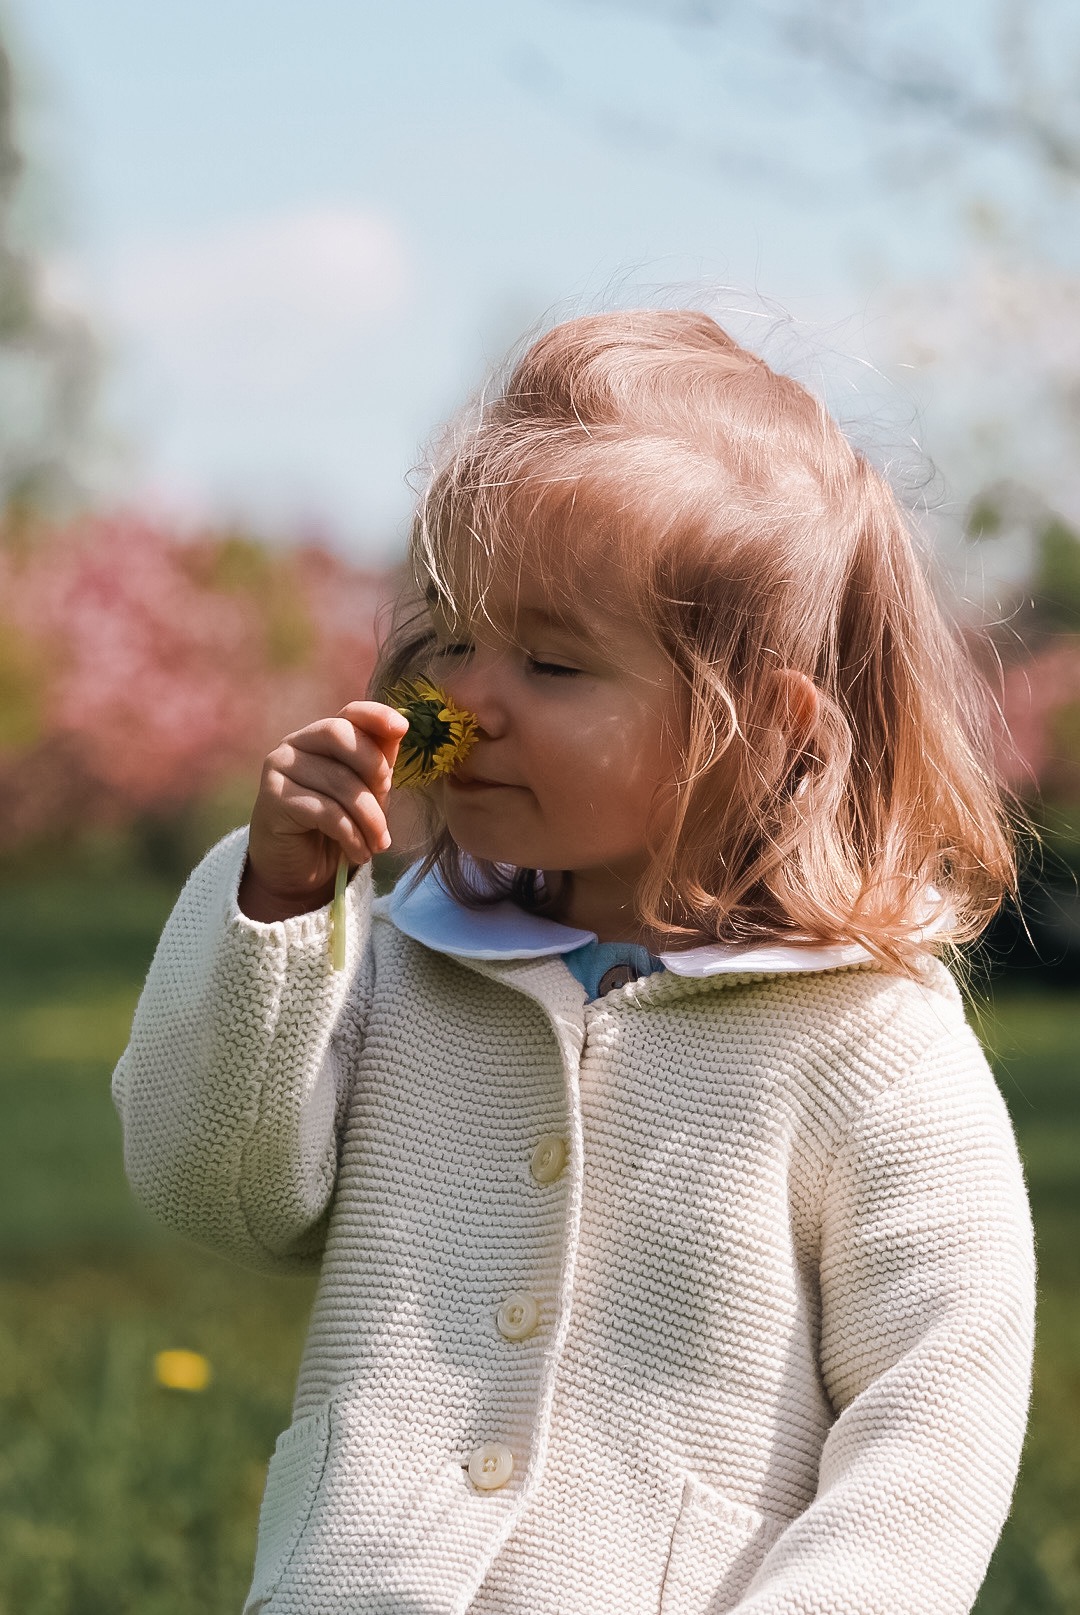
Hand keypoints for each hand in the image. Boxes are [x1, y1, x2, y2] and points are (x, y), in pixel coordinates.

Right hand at [239, 702, 409, 921]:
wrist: (298, 871)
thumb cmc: (335, 827)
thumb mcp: (366, 792)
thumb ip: (379, 761)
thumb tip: (400, 725)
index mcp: (321, 736)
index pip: (350, 712)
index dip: (376, 715)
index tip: (402, 727)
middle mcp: (295, 744)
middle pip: (340, 735)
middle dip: (374, 771)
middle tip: (387, 807)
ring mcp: (279, 768)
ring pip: (339, 782)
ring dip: (370, 820)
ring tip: (378, 845)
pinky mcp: (272, 798)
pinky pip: (325, 811)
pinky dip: (351, 836)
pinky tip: (360, 853)